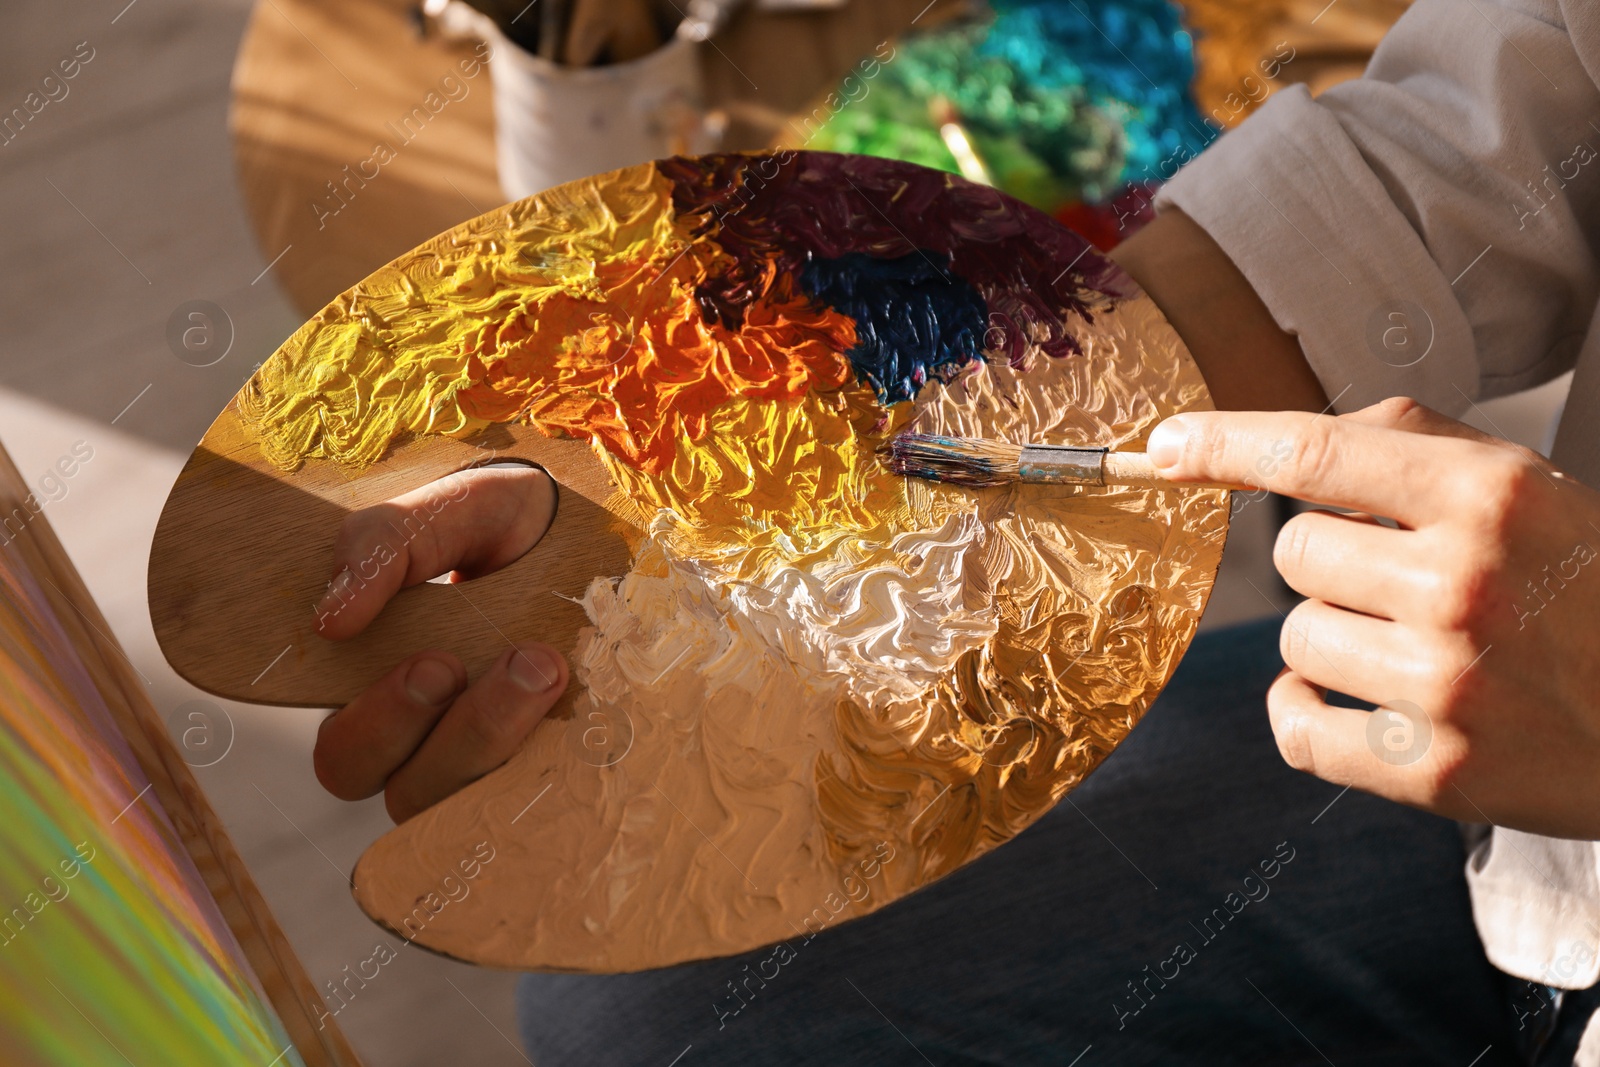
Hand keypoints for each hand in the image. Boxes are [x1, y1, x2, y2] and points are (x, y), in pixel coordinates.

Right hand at [309, 464, 566, 822]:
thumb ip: (380, 547)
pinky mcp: (559, 758)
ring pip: (482, 798)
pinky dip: (558, 759)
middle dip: (451, 735)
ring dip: (503, 735)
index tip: (429, 664)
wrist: (585, 524)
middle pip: (410, 794)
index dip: (375, 732)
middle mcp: (434, 742)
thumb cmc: (497, 521)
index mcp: (381, 691)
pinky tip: (575, 700)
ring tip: (542, 662)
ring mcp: (499, 756)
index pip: (345, 758)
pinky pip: (547, 792)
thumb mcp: (442, 511)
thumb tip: (329, 620)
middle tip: (478, 663)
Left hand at [1147, 397, 1599, 838]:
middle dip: (1338, 562)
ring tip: (1419, 648)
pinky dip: (1304, 713)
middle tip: (1410, 585)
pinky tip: (1346, 701)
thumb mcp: (1534, 491)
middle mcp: (1463, 583)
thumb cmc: (1593, 588)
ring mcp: (1447, 683)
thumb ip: (1418, 448)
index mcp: (1490, 496)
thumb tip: (1286, 443)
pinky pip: (1296, 728)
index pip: (1315, 452)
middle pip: (1296, 552)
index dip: (1222, 445)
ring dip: (1335, 637)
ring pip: (1296, 636)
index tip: (1162, 448)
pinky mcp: (1433, 770)